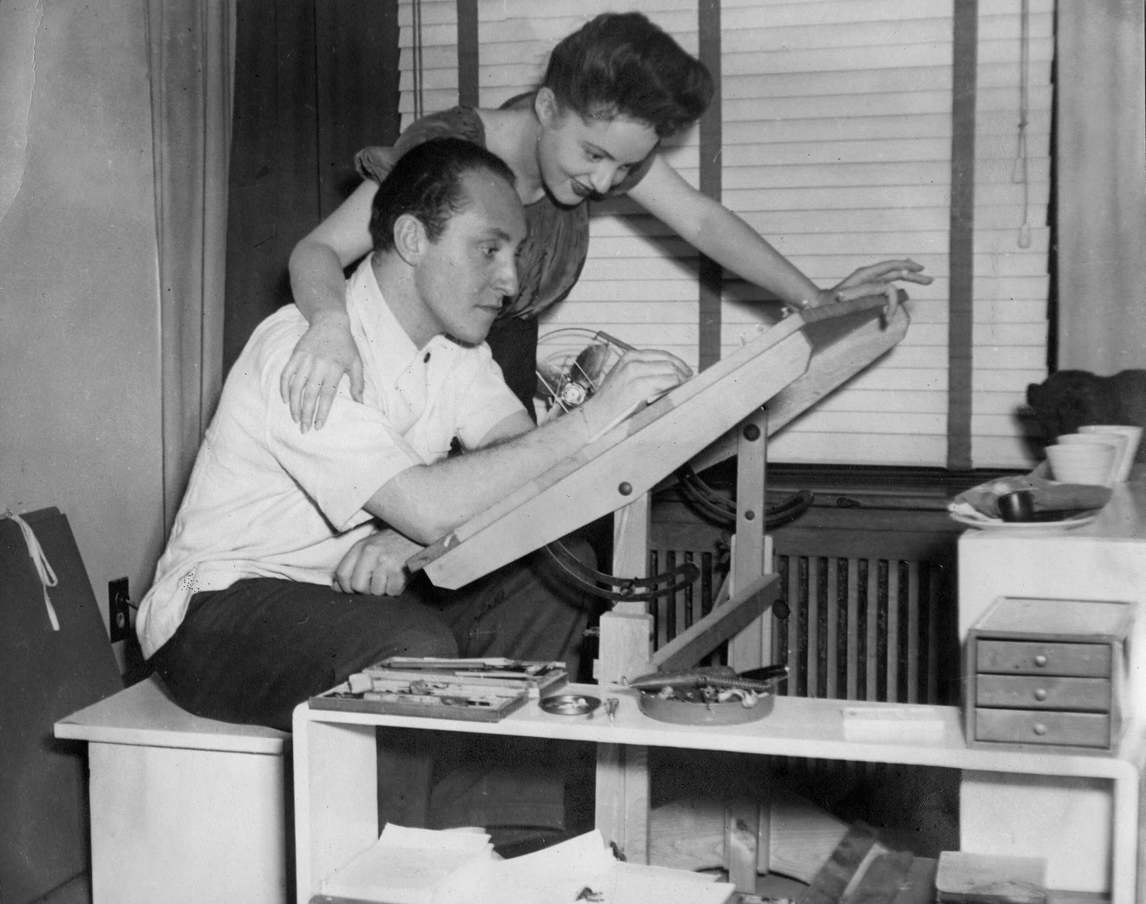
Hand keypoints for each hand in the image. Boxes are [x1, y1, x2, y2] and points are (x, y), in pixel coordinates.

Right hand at [279, 313, 365, 431]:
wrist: (330, 322)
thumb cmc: (346, 345)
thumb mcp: (357, 363)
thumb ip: (358, 384)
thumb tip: (361, 403)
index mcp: (335, 369)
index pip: (327, 396)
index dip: (322, 412)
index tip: (318, 426)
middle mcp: (318, 366)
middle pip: (309, 395)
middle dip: (306, 414)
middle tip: (304, 429)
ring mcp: (305, 360)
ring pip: (296, 387)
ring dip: (294, 405)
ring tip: (295, 418)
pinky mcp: (295, 355)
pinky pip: (286, 375)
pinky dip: (284, 388)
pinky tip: (285, 400)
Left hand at [334, 530, 424, 595]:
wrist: (419, 534)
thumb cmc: (393, 543)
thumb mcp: (370, 547)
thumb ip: (352, 565)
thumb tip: (336, 587)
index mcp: (361, 546)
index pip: (342, 574)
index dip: (344, 587)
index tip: (352, 589)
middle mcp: (371, 553)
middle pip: (357, 586)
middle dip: (365, 590)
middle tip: (375, 583)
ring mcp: (386, 562)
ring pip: (375, 591)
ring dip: (383, 589)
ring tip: (390, 577)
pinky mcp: (400, 570)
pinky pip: (392, 592)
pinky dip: (395, 589)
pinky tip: (399, 578)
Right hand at [581, 348, 691, 437]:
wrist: (594, 417)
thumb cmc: (611, 403)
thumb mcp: (624, 379)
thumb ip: (644, 374)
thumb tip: (672, 376)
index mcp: (630, 356)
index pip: (664, 355)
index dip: (679, 365)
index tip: (688, 375)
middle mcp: (632, 361)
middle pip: (670, 362)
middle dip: (684, 373)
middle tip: (691, 384)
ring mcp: (635, 373)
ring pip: (672, 371)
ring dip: (682, 382)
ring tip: (687, 391)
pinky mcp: (639, 387)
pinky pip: (668, 383)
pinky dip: (677, 389)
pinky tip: (678, 396)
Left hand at [813, 259, 932, 316]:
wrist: (820, 306)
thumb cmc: (833, 303)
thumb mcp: (852, 295)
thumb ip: (873, 290)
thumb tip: (890, 290)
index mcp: (865, 273)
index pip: (891, 267)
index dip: (907, 268)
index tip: (919, 273)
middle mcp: (868, 275)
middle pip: (895, 270)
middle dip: (913, 274)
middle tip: (929, 279)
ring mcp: (868, 282)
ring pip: (893, 277)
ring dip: (909, 279)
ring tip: (924, 280)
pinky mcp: (867, 290)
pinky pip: (886, 285)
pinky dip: (897, 285)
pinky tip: (904, 286)